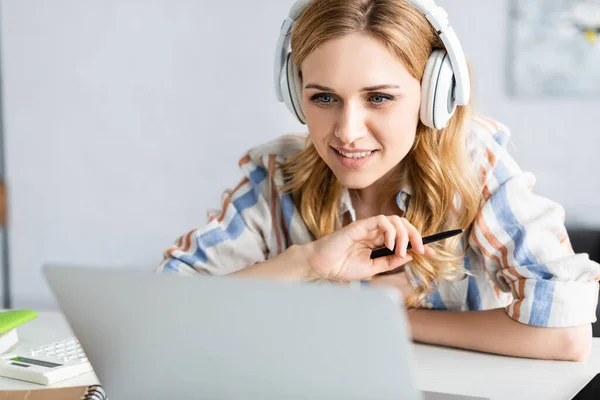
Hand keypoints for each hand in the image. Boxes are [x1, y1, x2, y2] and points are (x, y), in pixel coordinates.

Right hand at [303, 215, 427, 281]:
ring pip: (395, 220)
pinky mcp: (360, 225)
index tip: (431, 253)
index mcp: (378, 242)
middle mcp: (375, 232)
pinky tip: (390, 244)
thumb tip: (409, 256)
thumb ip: (389, 262)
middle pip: (403, 225)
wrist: (323, 266)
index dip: (418, 242)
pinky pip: (381, 220)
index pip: (403, 237)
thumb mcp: (372, 269)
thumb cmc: (342, 267)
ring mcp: (368, 227)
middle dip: (416, 236)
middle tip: (421, 250)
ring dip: (404, 235)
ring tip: (400, 250)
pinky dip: (390, 231)